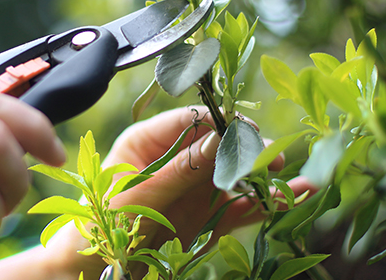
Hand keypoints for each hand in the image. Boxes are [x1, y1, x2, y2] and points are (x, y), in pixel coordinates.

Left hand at [44, 107, 315, 278]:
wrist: (88, 270)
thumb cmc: (100, 225)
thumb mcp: (141, 194)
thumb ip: (183, 169)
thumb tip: (222, 139)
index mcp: (147, 141)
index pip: (191, 120)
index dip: (223, 122)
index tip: (249, 131)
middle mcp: (173, 160)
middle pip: (220, 148)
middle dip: (250, 153)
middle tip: (275, 160)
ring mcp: (191, 188)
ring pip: (234, 178)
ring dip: (263, 181)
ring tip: (297, 185)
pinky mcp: (202, 216)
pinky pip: (235, 207)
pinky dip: (260, 205)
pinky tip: (288, 201)